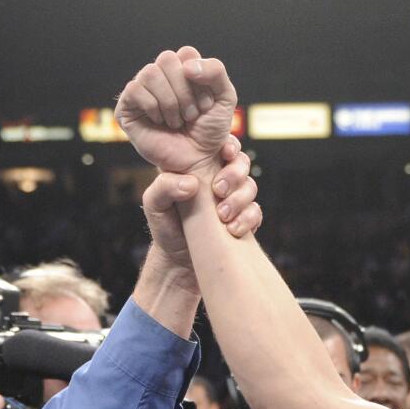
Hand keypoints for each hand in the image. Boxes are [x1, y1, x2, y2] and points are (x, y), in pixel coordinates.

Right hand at [115, 46, 237, 177]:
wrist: (198, 161)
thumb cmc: (210, 130)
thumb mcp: (225, 97)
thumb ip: (215, 71)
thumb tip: (186, 66)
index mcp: (181, 68)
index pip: (185, 53)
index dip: (199, 80)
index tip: (206, 105)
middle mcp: (160, 76)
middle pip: (166, 60)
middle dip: (184, 91)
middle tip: (191, 115)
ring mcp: (142, 90)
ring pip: (150, 73)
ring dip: (170, 102)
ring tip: (177, 122)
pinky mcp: (127, 107)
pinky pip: (134, 89)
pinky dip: (153, 107)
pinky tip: (160, 121)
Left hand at [141, 135, 260, 271]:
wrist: (178, 263)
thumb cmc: (164, 228)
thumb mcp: (154, 204)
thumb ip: (164, 187)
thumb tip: (191, 183)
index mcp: (199, 168)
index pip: (221, 147)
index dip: (229, 145)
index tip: (226, 154)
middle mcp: (218, 181)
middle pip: (241, 164)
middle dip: (235, 174)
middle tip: (219, 190)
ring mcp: (233, 200)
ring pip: (251, 187)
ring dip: (240, 199)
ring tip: (222, 216)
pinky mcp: (243, 220)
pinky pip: (256, 213)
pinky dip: (248, 219)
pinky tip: (233, 229)